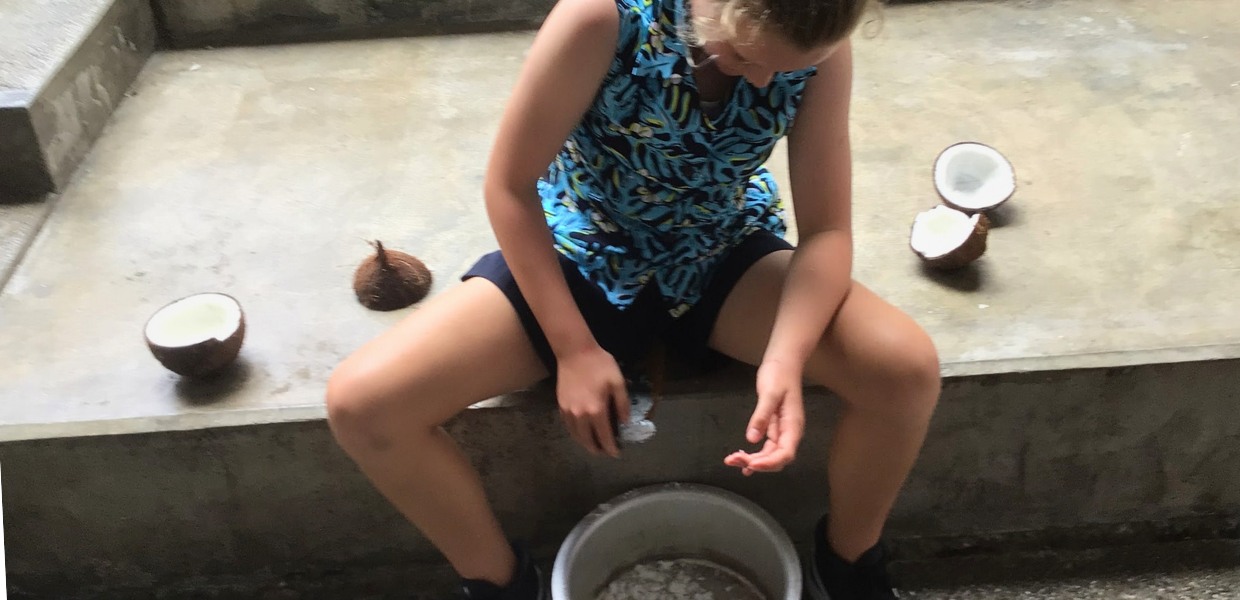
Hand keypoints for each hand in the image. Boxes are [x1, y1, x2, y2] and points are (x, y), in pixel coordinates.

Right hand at [556, 344, 628, 457]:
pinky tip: (581, 431)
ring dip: (584, 442)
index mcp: (596, 410)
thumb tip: (625, 422)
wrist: (575, 352)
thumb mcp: (617, 382)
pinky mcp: (561, 405)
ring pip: (575, 435)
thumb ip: (622, 404)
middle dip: (597, 449)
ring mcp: (568, 411)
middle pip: (587, 440)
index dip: (610, 447)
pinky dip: (575, 432)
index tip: (616, 453)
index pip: (604, 436)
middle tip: (604, 452)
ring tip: (593, 444)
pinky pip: (568, 425)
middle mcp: (580, 415)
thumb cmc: (599, 365)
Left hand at [725, 359, 805, 475]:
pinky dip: (755, 455)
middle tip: (734, 460)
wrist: (783, 362)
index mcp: (793, 426)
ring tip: (732, 460)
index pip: (785, 453)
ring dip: (753, 461)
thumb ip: (761, 416)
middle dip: (757, 464)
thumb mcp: (769, 393)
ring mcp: (782, 431)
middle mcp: (790, 432)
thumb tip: (752, 439)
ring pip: (770, 455)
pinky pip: (766, 447)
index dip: (769, 463)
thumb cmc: (779, 375)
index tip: (751, 465)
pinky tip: (743, 461)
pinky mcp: (774, 427)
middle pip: (777, 458)